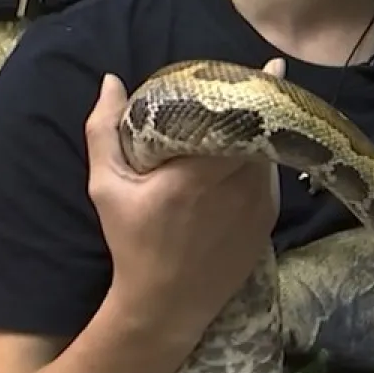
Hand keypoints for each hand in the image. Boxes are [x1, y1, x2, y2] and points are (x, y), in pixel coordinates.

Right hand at [85, 58, 284, 335]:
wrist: (167, 306)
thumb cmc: (133, 243)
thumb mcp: (108, 188)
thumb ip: (104, 131)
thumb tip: (111, 81)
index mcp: (203, 172)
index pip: (243, 118)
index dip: (257, 91)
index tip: (269, 67)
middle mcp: (242, 185)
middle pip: (259, 131)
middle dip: (256, 109)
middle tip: (250, 85)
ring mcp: (261, 204)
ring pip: (267, 153)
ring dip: (257, 136)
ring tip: (245, 118)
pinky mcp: (269, 220)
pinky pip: (269, 177)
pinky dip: (259, 163)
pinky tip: (242, 157)